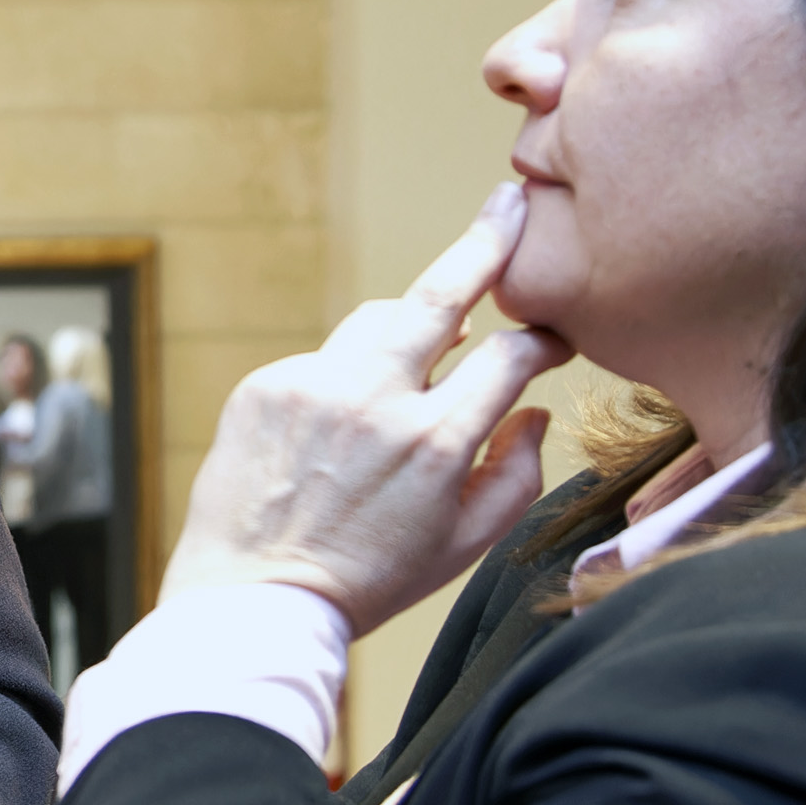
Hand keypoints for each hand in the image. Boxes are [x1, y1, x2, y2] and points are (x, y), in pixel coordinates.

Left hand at [164, 181, 570, 631]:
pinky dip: (342, 381)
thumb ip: (517, 475)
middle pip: (440, 295)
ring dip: (408, 331)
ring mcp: (312, 387)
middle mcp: (374, 402)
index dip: (540, 340)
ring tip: (425, 359)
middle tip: (509, 205)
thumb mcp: (464, 547)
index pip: (507, 357)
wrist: (252, 599)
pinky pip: (322, 361)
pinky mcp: (264, 385)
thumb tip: (532, 411)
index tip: (552, 337)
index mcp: (436, 444)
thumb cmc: (368, 581)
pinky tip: (337, 431)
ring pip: (377, 322)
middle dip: (483, 245)